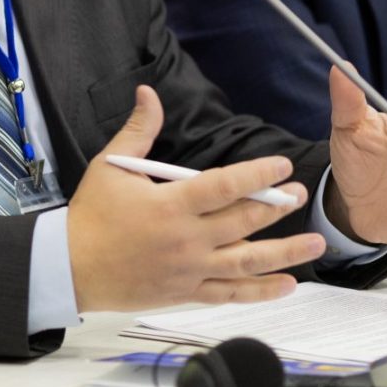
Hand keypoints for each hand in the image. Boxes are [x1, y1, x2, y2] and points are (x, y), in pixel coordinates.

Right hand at [67, 85, 325, 312]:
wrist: (70, 267)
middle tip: (302, 194)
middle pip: (242, 222)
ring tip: (315, 244)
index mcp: (170, 205)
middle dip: (277, 207)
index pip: (223, 187)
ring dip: (285, 253)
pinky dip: (260, 290)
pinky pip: (230, 293)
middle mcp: (186, 239)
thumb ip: (139, 130)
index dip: (257, 175)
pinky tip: (286, 284)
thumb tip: (148, 93)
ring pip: (246, 262)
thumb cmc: (91, 215)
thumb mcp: (110, 166)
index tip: (281, 165)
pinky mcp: (186, 292)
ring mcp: (189, 269)